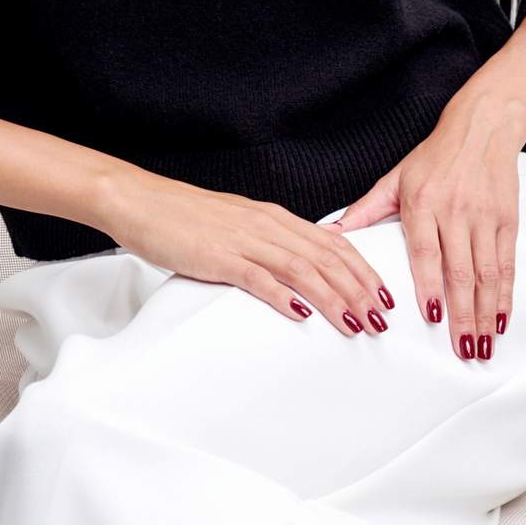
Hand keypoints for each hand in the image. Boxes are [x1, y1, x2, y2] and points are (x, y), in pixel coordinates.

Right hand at [92, 161, 396, 336]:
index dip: (363, 270)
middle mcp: (266, 225)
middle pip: (327, 258)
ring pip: (303, 268)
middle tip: (382, 319)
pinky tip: (301, 315)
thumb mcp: (237, 225)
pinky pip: (258, 277)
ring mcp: (244, 240)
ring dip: (333, 298)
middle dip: (360, 290)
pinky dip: (284, 296)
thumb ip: (268, 243)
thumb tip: (297, 269)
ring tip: (355, 323)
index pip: (334, 242)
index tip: (384, 294)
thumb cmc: (184, 217)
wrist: (141, 201)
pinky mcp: (219, 256)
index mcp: (274, 217)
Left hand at [328, 99, 525, 360]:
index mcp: (423, 203)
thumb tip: (331, 233)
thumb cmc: (434, 156)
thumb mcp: (395, 179)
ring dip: (485, 313)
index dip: (431, 285)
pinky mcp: (507, 219)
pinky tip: (501, 318)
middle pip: (461, 271)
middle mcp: (456, 212)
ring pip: (487, 273)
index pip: (427, 251)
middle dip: (463, 315)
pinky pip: (506, 263)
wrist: (481, 128)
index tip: (432, 317)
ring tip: (483, 345)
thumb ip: (365, 210)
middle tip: (463, 350)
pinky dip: (505, 294)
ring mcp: (484, 217)